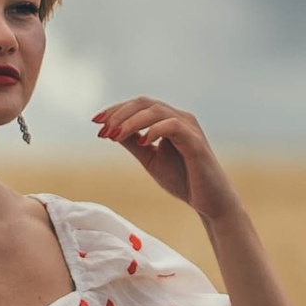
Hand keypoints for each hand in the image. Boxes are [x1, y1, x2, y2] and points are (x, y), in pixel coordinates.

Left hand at [92, 96, 230, 215]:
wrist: (209, 202)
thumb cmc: (184, 180)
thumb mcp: (150, 159)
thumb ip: (133, 143)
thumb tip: (110, 130)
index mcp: (170, 120)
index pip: (139, 105)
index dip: (116, 110)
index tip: (96, 122)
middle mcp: (181, 118)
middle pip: (144, 103)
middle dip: (119, 114)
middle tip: (102, 129)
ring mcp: (190, 128)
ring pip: (156, 111)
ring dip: (130, 121)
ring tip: (114, 135)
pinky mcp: (196, 142)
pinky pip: (172, 126)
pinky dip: (154, 131)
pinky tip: (142, 143)